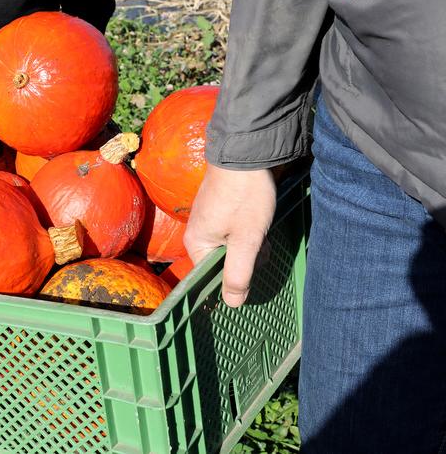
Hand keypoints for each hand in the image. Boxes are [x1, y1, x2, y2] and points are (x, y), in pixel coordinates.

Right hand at [184, 165, 276, 306]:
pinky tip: (258, 220)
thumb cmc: (245, 198)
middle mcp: (196, 234)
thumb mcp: (246, 240)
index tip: (255, 269)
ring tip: (261, 229)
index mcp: (196, 244)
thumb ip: (239, 273)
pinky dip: (247, 231)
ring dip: (249, 244)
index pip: (214, 277)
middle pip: (224, 262)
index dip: (236, 278)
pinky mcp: (218, 209)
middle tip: (262, 244)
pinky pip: (231, 232)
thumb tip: (232, 305)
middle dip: (246, 259)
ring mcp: (206, 220)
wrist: (245, 153)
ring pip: (230, 246)